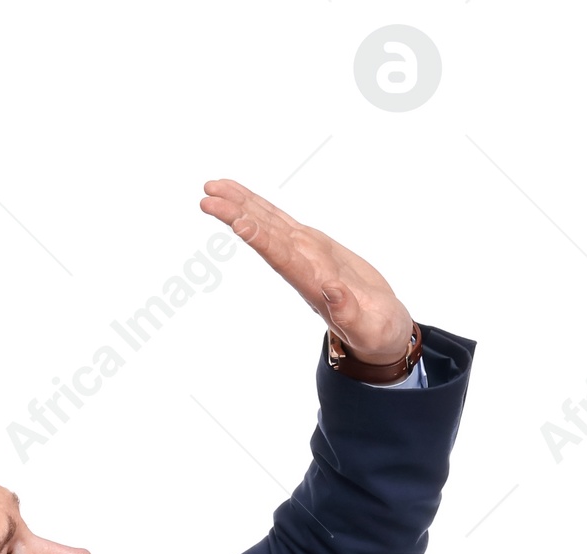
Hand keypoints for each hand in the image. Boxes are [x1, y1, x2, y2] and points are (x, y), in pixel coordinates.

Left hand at [200, 178, 413, 364]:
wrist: (379, 331)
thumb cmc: (376, 334)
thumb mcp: (369, 329)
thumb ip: (349, 314)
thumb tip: (331, 291)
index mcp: (313, 284)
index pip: (281, 257)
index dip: (259, 238)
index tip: (235, 221)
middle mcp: (302, 266)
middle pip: (265, 235)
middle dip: (237, 213)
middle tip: (207, 193)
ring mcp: (305, 254)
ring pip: (269, 223)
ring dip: (242, 204)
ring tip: (213, 186)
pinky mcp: (313, 246)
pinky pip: (282, 223)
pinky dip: (262, 209)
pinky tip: (244, 199)